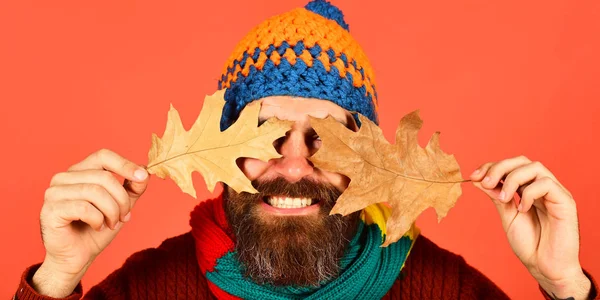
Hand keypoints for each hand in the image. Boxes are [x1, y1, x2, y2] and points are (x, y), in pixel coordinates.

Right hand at [32, 149, 148, 296]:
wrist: (77, 258)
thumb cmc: (96, 229)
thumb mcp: (120, 205)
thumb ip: (132, 187)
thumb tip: (145, 171)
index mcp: (79, 171)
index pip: (103, 156)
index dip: (125, 164)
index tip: (142, 177)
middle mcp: (63, 178)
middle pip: (104, 177)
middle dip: (122, 199)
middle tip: (125, 216)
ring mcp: (54, 193)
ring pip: (95, 191)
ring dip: (112, 211)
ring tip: (112, 223)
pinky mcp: (51, 210)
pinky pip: (84, 208)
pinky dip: (98, 219)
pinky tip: (97, 226)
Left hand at [470, 156, 590, 299]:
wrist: (545, 268)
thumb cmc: (529, 244)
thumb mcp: (507, 216)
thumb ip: (496, 197)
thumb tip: (478, 179)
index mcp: (528, 189)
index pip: (511, 166)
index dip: (491, 167)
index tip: (474, 176)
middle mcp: (542, 187)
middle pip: (522, 161)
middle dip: (500, 167)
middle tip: (485, 182)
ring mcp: (555, 193)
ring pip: (535, 167)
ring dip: (513, 179)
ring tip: (503, 198)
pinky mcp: (566, 202)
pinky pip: (547, 184)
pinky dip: (529, 193)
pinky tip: (522, 209)